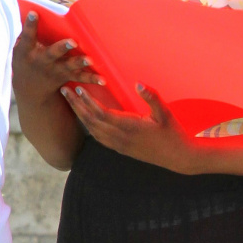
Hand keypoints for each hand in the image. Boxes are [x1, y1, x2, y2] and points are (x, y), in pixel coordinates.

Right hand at [11, 10, 102, 104]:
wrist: (29, 90)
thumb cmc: (24, 63)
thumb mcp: (18, 50)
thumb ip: (24, 35)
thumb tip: (31, 14)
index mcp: (27, 52)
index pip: (28, 36)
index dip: (30, 25)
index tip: (34, 13)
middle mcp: (42, 61)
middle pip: (53, 53)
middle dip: (62, 47)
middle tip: (72, 42)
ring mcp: (55, 70)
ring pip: (69, 66)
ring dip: (79, 63)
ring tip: (89, 60)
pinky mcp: (66, 77)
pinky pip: (79, 78)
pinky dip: (91, 79)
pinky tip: (102, 79)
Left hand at [62, 80, 204, 172]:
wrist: (178, 158)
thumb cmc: (173, 133)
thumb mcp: (166, 113)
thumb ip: (152, 97)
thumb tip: (138, 84)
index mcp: (129, 127)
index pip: (101, 113)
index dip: (88, 101)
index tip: (78, 88)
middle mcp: (120, 138)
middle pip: (91, 121)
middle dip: (76, 106)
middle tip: (64, 91)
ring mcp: (119, 145)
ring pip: (92, 130)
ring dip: (80, 115)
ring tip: (70, 101)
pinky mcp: (120, 149)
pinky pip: (98, 138)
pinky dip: (88, 126)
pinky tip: (84, 118)